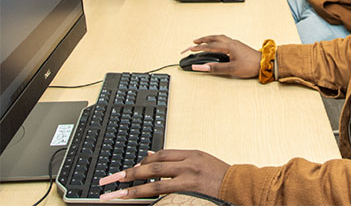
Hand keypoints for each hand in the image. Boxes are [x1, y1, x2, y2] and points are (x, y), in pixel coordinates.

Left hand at [99, 149, 228, 200]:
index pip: (161, 154)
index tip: (131, 169)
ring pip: (155, 180)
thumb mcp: (201, 160)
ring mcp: (188, 176)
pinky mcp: (189, 190)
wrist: (238, 184)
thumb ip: (180, 160)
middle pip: (153, 165)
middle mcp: (187, 162)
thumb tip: (154, 158)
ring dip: (133, 187)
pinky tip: (138, 198)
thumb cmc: (220, 174)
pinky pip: (165, 192)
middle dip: (130, 172)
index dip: (144, 161)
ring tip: (116, 193)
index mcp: (190, 153)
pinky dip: (150, 195)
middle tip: (112, 179)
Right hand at [182, 34, 260, 77]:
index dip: (198, 48)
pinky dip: (216, 40)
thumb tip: (205, 67)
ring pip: (219, 37)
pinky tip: (217, 44)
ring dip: (210, 38)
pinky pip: (224, 39)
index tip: (190, 49)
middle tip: (193, 42)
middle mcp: (231, 42)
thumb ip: (217, 68)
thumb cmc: (250, 65)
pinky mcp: (238, 46)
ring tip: (203, 41)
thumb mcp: (232, 69)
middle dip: (202, 40)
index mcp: (229, 46)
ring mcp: (235, 43)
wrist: (264, 63)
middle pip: (213, 38)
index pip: (210, 46)